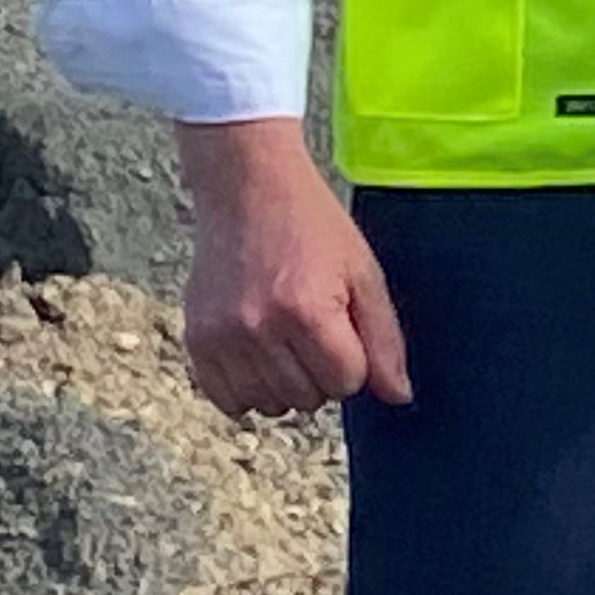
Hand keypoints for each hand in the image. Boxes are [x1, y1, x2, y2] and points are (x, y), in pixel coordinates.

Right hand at [180, 119, 412, 418]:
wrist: (247, 190)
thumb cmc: (313, 228)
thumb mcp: (363, 273)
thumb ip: (385, 340)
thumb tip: (398, 397)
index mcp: (308, 311)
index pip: (346, 382)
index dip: (354, 361)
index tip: (345, 328)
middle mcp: (259, 329)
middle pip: (308, 399)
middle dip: (322, 373)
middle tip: (316, 329)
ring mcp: (221, 337)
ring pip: (269, 405)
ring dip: (287, 384)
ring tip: (287, 339)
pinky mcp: (195, 339)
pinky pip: (227, 400)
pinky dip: (248, 390)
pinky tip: (260, 355)